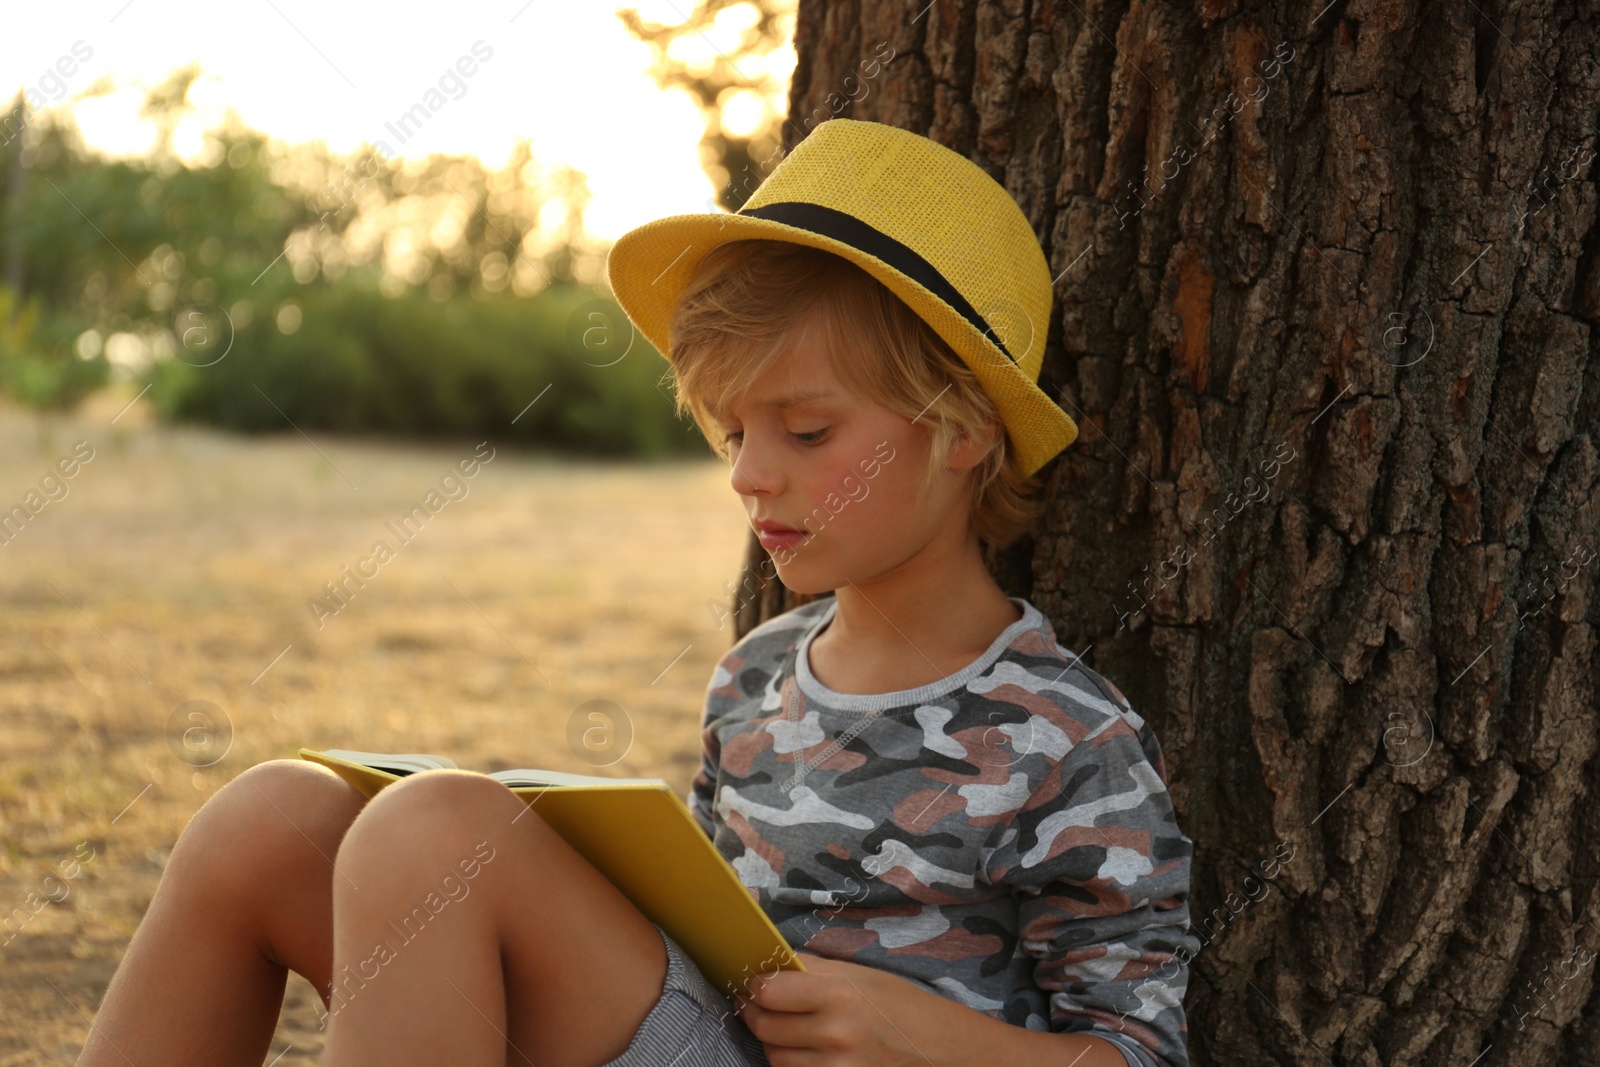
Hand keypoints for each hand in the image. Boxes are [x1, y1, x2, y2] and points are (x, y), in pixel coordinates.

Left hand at [731, 951, 946, 1065]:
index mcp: (839, 995)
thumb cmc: (896, 1003)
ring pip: (774, 1056)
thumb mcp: (856, 974)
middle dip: (754, 1012)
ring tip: (784, 1025)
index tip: (755, 982)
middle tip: (755, 1003)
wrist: (935, 1046)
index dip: (756, 985)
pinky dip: (790, 1062)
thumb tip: (768, 963)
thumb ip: (810, 969)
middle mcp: (834, 1035)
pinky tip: (801, 1048)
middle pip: (766, 1027)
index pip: (769, 992)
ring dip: (772, 1040)